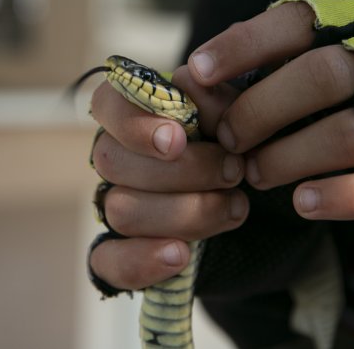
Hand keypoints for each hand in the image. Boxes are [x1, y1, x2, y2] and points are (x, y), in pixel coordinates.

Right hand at [88, 66, 248, 290]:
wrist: (247, 187)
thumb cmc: (233, 139)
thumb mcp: (234, 110)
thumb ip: (213, 97)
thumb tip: (194, 91)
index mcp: (132, 112)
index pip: (106, 105)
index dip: (135, 125)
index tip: (179, 139)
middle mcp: (114, 157)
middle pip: (115, 163)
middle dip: (185, 171)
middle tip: (234, 170)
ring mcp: (115, 204)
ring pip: (122, 211)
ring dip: (186, 212)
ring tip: (235, 206)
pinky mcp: (121, 250)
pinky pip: (109, 262)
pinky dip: (142, 261)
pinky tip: (179, 255)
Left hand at [188, 0, 353, 224]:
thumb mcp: (338, 48)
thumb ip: (277, 61)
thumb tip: (195, 83)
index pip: (299, 22)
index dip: (243, 48)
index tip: (197, 73)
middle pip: (323, 76)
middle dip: (262, 110)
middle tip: (229, 138)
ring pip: (348, 133)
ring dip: (289, 157)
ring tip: (256, 173)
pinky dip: (337, 196)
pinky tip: (302, 202)